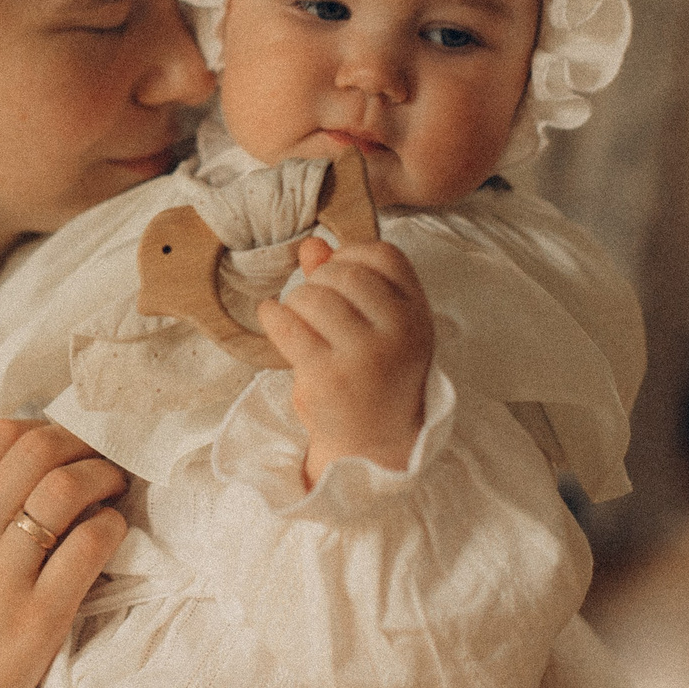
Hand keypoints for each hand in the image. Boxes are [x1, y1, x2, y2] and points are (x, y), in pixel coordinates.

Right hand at [0, 421, 126, 687]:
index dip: (48, 427)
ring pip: (69, 488)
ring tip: (114, 489)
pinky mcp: (40, 617)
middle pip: (41, 449)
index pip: (3, 433)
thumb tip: (24, 458)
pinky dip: (112, 527)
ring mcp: (3, 574)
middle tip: (102, 460)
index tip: (68, 444)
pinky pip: (91, 546)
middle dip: (84, 444)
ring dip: (104, 477)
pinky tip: (112, 534)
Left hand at [256, 237, 432, 485]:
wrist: (374, 442)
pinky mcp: (328, 378)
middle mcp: (398, 333)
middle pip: (345, 274)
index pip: (384, 255)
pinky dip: (272, 315)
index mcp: (416, 313)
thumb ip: (348, 280)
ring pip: (314, 297)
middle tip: (312, 302)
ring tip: (297, 317)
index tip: (337, 274)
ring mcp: (364, 357)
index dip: (352, 256)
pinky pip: (288, 326)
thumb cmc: (374, 373)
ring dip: (296, 301)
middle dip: (319, 280)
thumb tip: (312, 245)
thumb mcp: (378, 325)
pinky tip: (272, 317)